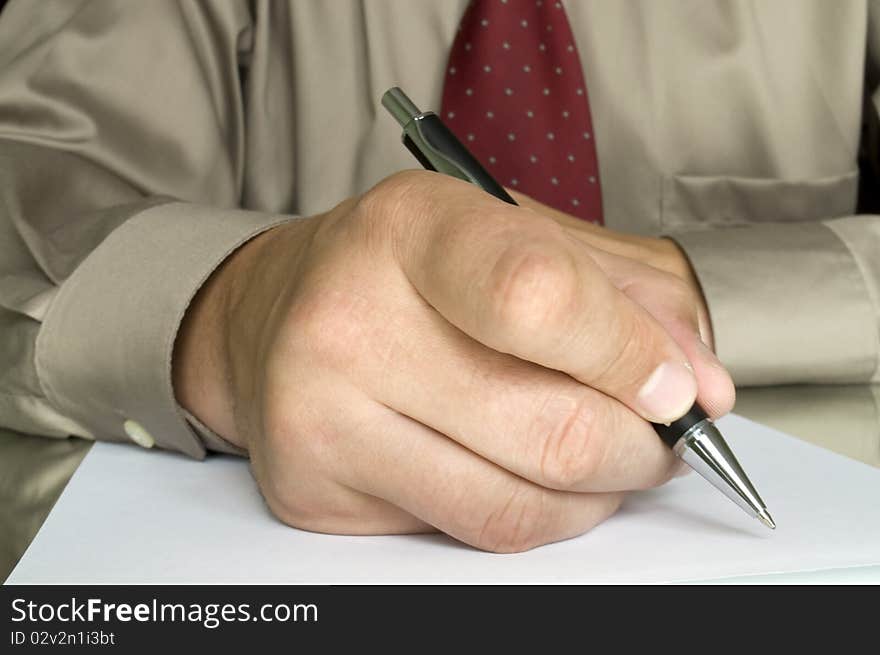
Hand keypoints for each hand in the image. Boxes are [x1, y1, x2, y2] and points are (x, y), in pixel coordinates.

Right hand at [173, 171, 734, 551]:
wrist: (276, 314)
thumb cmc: (408, 272)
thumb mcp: (516, 238)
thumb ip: (624, 295)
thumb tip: (700, 386)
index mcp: (409, 229)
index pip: (541, 299)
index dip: (632, 354)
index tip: (678, 387)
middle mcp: (347, 320)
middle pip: (549, 428)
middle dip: (641, 447)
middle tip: (659, 433)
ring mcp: (320, 415)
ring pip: (518, 506)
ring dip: (597, 492)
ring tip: (604, 456)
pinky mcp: (314, 490)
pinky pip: (472, 534)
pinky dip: (537, 517)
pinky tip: (534, 477)